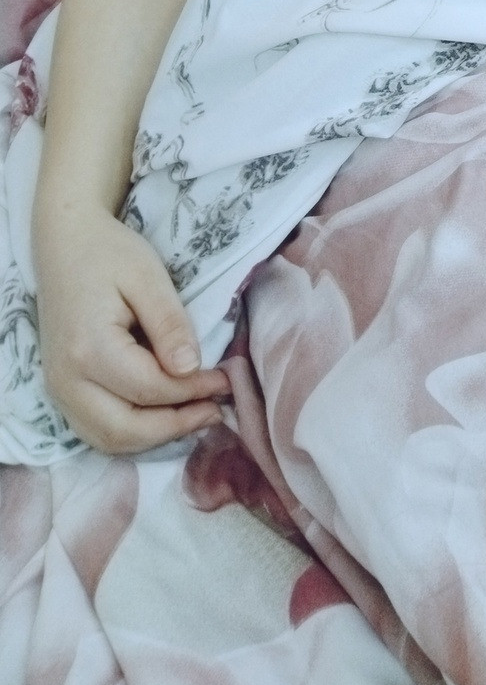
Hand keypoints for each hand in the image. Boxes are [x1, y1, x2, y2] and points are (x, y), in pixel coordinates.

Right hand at [35, 204, 229, 453]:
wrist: (66, 245)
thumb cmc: (110, 254)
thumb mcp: (148, 278)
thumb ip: (170, 325)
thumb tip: (192, 369)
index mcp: (89, 349)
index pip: (149, 388)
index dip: (192, 390)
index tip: (226, 380)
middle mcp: (67, 380)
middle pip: (125, 429)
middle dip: (176, 426)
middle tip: (217, 409)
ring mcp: (59, 391)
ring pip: (108, 439)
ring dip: (156, 437)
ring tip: (198, 415)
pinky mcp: (62, 392)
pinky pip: (97, 430)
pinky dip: (133, 432)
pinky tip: (166, 415)